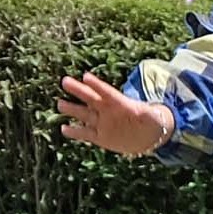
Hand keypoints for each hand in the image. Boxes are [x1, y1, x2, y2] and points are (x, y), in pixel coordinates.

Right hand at [57, 72, 175, 157]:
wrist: (147, 137)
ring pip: (85, 115)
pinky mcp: (100, 137)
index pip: (106, 92)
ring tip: (59, 103)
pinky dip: (75, 132)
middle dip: (78, 90)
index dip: (96, 85)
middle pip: (91, 99)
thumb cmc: (152, 122)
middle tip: (65, 80)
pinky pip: (85, 134)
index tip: (85, 76)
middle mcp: (108, 111)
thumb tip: (152, 112)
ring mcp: (103, 124)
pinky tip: (63, 128)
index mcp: (120, 103)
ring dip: (72, 110)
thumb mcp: (153, 117)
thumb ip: (149, 114)